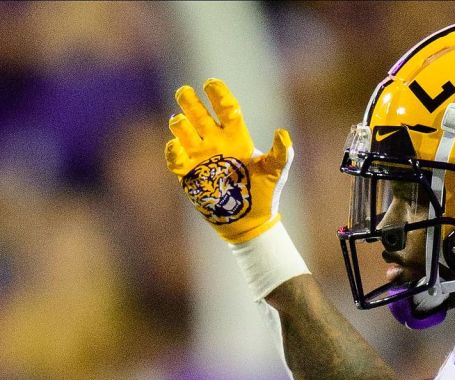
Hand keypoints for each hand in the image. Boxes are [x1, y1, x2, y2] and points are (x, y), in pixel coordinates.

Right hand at [165, 78, 292, 243]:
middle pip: (199, 114)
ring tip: (178, 120)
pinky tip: (175, 145)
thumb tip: (282, 133)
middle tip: (184, 91)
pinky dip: (172, 151)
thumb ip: (281, 153)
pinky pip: (175, 159)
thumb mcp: (276, 172)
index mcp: (236, 136)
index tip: (210, 83)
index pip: (225, 109)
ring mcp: (200, 156)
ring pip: (184, 131)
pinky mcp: (189, 174)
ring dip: (179, 124)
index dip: (218, 95)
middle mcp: (215, 141)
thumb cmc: (264, 193)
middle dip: (190, 101)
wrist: (249, 220)